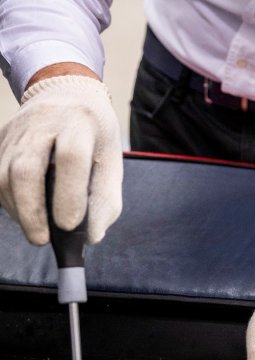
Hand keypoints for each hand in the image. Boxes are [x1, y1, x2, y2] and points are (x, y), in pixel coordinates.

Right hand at [0, 69, 122, 244]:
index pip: (71, 157)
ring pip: (3, 173)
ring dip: (16, 209)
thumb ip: (105, 198)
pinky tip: (23, 212)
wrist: (66, 93)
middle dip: (32, 210)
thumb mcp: (111, 159)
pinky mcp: (1, 137)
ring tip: (35, 230)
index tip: (70, 226)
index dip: (69, 194)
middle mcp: (44, 122)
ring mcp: (17, 129)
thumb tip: (91, 237)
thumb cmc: (94, 134)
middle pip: (26, 168)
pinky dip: (6, 199)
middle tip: (42, 240)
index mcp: (80, 123)